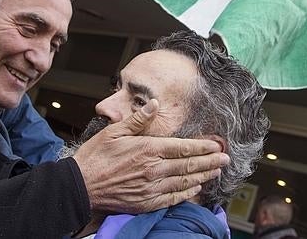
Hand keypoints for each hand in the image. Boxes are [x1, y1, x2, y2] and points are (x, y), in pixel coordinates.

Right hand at [72, 99, 229, 213]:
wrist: (80, 186)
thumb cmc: (95, 158)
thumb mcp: (114, 131)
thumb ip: (138, 119)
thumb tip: (154, 104)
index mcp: (148, 149)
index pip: (183, 147)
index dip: (203, 147)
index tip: (217, 145)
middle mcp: (154, 170)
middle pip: (189, 165)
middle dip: (210, 162)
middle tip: (226, 159)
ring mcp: (151, 188)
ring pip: (184, 182)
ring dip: (203, 176)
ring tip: (216, 172)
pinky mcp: (146, 202)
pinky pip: (172, 199)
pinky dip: (186, 194)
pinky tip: (195, 189)